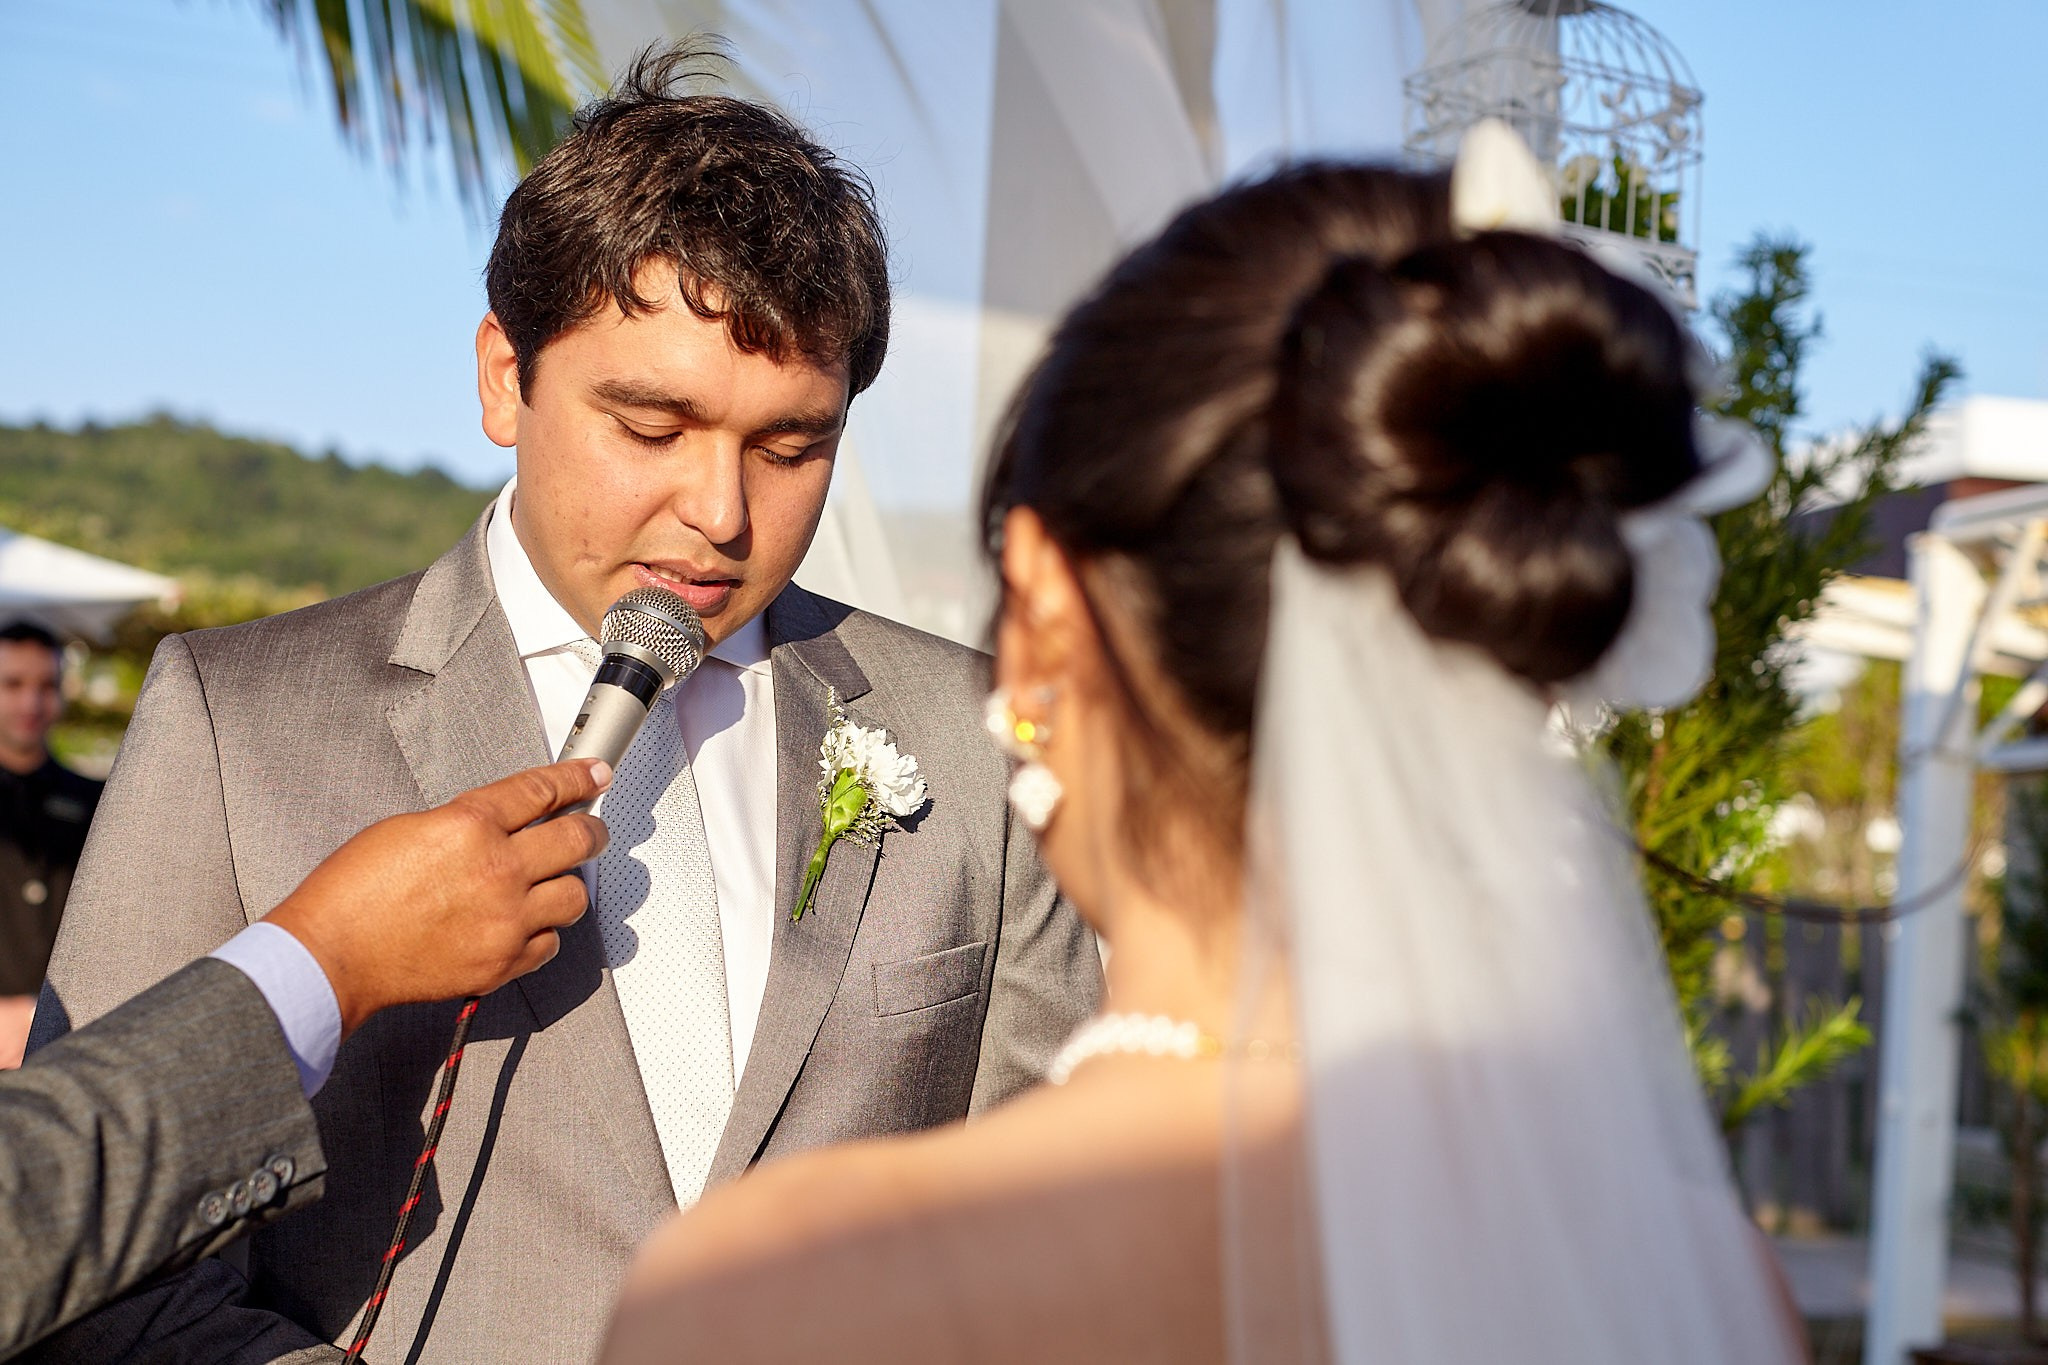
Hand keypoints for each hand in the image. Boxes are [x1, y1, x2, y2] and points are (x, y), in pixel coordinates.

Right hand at [262, 759, 611, 1035]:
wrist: (331, 956)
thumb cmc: (352, 895)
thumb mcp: (408, 829)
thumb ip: (464, 824)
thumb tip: (500, 826)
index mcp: (470, 825)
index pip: (544, 790)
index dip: (578, 777)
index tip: (595, 774)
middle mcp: (498, 869)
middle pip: (578, 838)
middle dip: (592, 829)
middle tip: (592, 829)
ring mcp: (506, 919)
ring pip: (575, 895)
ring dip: (567, 885)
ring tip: (552, 884)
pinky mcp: (503, 961)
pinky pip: (550, 943)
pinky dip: (542, 933)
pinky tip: (524, 925)